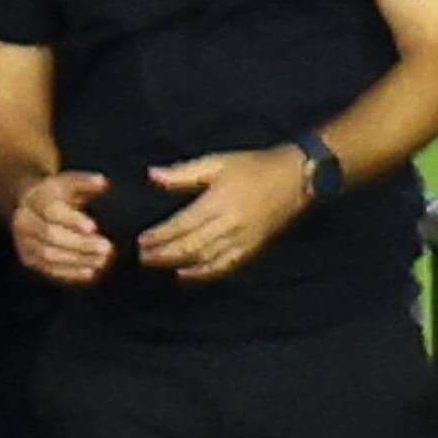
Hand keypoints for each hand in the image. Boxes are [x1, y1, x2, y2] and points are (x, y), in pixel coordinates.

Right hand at [12, 165, 119, 287]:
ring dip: (77, 260)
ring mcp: (24, 243)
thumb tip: (103, 183)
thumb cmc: (56, 194)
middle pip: (50, 236)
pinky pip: (49, 270)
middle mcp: (24, 222)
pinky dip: (70, 272)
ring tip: (102, 260)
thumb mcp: (68, 182)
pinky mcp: (29, 259)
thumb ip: (85, 182)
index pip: (51, 212)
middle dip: (80, 244)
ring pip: (49, 256)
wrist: (31, 208)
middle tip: (106, 247)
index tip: (94, 227)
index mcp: (34, 200)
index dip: (72, 220)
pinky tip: (90, 272)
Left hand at [133, 144, 313, 281]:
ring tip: (156, 265)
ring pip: (204, 259)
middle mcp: (229, 224)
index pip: (182, 225)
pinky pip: (224, 266)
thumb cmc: (253, 167)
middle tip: (142, 258)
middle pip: (190, 246)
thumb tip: (152, 175)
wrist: (296, 179)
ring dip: (178, 264)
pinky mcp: (251, 249)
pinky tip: (184, 275)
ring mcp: (241, 240)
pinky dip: (202, 274)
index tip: (141, 241)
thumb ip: (184, 172)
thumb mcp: (218, 162)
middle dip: (163, 254)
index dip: (159, 236)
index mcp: (219, 201)